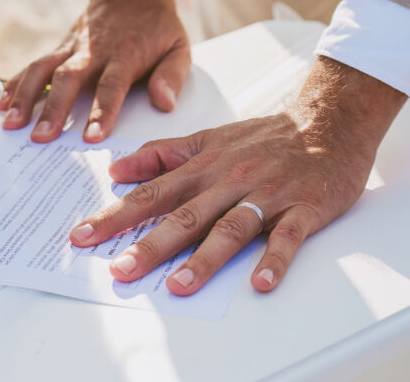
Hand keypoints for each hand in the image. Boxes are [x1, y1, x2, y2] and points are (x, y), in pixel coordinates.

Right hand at [0, 0, 189, 142]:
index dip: (102, 112)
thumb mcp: (178, 46)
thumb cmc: (156, 26)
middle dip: (53, 109)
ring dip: (25, 96)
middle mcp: (93, 51)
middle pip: (69, 79)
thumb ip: (172, 76)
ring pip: (43, 69)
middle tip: (40, 138)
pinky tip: (2, 104)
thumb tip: (165, 104)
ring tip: (10, 123)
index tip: (92, 138)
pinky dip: (16, 82)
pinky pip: (34, 64)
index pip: (112, 86)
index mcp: (125, 55)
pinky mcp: (59, 47)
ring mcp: (72, 48)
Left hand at [70, 58, 405, 293]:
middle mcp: (228, 180)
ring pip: (231, 228)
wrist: (326, 123)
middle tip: (119, 270)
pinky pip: (288, 236)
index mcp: (201, 166)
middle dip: (149, 244)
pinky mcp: (303, 208)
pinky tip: (260, 283)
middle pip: (184, 216)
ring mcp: (266, 195)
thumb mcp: (205, 139)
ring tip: (178, 286)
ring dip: (205, 258)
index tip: (82, 236)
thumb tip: (115, 169)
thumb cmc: (260, 137)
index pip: (151, 194)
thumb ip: (160, 155)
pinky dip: (275, 259)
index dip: (115, 215)